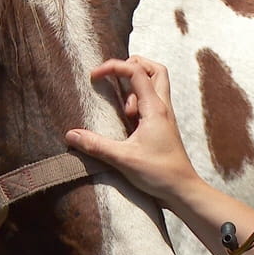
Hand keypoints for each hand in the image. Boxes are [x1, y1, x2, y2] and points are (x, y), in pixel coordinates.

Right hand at [65, 56, 201, 202]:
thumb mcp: (123, 159)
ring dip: (136, 85)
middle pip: (154, 69)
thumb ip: (96, 145)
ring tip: (122, 108)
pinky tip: (127, 119)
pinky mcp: (162, 126)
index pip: (136, 71)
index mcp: (155, 108)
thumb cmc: (159, 174)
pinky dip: (138, 100)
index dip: (113, 67)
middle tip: (113, 75)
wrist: (182, 190)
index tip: (94, 76)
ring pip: (156, 84)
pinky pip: (152, 101)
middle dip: (132, 64)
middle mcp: (162, 107)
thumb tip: (70, 134)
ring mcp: (164, 116)